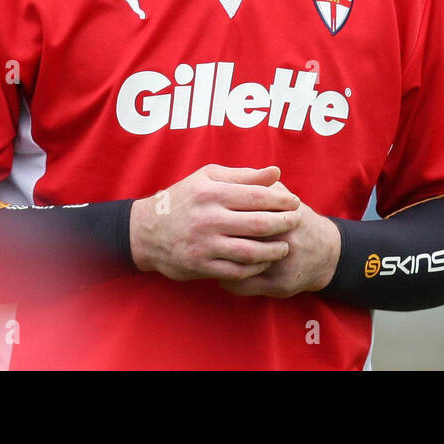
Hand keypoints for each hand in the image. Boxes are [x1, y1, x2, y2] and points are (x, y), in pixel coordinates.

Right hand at [129, 164, 301, 281]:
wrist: (146, 231)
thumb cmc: (183, 198)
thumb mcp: (208, 177)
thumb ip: (243, 175)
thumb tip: (277, 172)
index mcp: (211, 192)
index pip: (257, 196)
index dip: (282, 200)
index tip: (295, 202)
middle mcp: (208, 218)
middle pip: (258, 224)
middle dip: (284, 224)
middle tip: (297, 222)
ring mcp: (204, 244)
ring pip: (250, 251)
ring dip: (274, 250)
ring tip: (285, 246)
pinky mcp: (200, 266)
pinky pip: (236, 271)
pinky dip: (255, 268)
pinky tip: (265, 261)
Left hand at [218, 182, 339, 298]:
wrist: (327, 253)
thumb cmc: (297, 220)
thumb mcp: (284, 197)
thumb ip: (262, 186)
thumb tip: (232, 178)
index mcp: (283, 217)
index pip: (245, 214)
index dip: (222, 213)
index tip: (208, 211)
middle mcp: (285, 242)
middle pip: (239, 240)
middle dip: (217, 237)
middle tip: (201, 232)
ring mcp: (281, 267)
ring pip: (237, 266)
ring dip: (218, 260)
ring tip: (208, 251)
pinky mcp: (278, 286)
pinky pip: (241, 285)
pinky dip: (226, 280)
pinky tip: (219, 271)